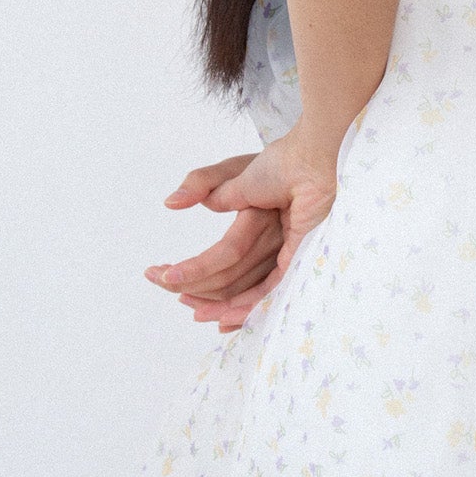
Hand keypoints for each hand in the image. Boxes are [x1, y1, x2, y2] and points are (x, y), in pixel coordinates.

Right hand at [144, 128, 342, 332]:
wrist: (310, 159)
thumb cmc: (279, 162)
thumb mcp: (229, 172)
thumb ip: (201, 185)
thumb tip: (171, 203)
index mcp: (254, 233)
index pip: (219, 265)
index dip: (192, 275)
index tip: (165, 278)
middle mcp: (266, 249)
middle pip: (227, 283)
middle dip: (197, 290)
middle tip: (169, 291)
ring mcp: (280, 257)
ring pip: (241, 291)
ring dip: (214, 303)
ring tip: (190, 308)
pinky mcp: (295, 262)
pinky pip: (267, 292)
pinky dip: (244, 308)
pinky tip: (220, 317)